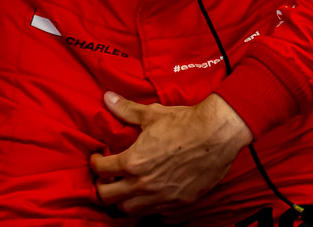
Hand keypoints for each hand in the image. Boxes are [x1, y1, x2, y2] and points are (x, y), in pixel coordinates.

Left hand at [90, 92, 252, 213]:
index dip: (96, 163)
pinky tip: (150, 198)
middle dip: (102, 187)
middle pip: (108, 197)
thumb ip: (126, 110)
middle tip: (106, 178)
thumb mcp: (152, 114)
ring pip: (129, 210)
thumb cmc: (185, 123)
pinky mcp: (179, 203)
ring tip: (125, 191)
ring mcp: (161, 196)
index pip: (102, 170)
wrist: (217, 134)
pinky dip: (149, 208)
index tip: (98, 159)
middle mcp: (143, 184)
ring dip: (123, 201)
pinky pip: (156, 215)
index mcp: (133, 161)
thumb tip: (108, 98)